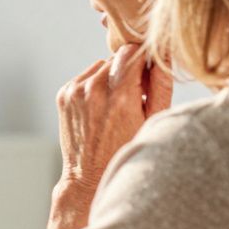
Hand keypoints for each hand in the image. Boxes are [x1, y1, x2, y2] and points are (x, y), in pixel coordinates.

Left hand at [49, 44, 173, 228]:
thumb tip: (164, 50)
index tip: (149, 71)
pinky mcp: (64, 95)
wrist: (89, 177)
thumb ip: (161, 83)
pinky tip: (101, 108)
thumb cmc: (127, 151)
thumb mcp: (153, 120)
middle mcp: (94, 90)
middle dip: (129, 69)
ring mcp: (75, 92)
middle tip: (135, 94)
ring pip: (101, 65)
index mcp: (120, 97)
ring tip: (117, 104)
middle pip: (117, 56)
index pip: (134, 51)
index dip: (144, 57)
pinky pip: (86, 76)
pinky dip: (95, 85)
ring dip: (111, 77)